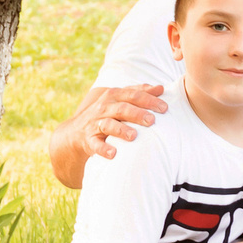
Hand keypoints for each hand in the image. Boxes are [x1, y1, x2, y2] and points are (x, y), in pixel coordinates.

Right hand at [48, 84, 166, 183]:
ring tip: (133, 136)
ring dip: (121, 130)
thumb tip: (161, 88)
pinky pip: (95, 144)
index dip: (149, 100)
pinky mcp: (89, 139)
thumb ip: (140, 93)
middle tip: (152, 120)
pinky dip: (103, 149)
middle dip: (137, 113)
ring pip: (109, 124)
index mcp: (114, 95)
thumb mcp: (121, 100)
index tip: (165, 108)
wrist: (77, 131)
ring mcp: (95, 123)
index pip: (133, 95)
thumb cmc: (107, 113)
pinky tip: (113, 154)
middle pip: (122, 108)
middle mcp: (104, 107)